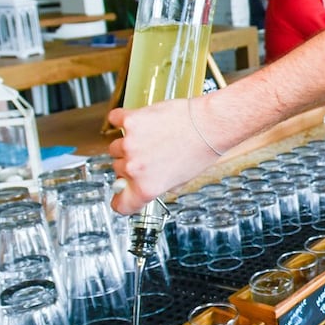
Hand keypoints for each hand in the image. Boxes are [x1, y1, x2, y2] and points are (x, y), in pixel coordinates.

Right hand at [108, 95, 220, 214]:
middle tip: (149, 157)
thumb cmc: (201, 151)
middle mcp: (135, 168)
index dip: (121, 200)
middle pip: (118, 170)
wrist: (208, 125)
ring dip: (128, 144)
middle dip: (131, 165)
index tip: (121, 195)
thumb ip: (158, 186)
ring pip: (116, 148)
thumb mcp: (181, 181)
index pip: (120, 205)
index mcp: (147, 188)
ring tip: (149, 138)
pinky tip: (134, 121)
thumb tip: (146, 185)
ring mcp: (130, 144)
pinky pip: (116, 120)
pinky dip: (122, 119)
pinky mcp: (131, 121)